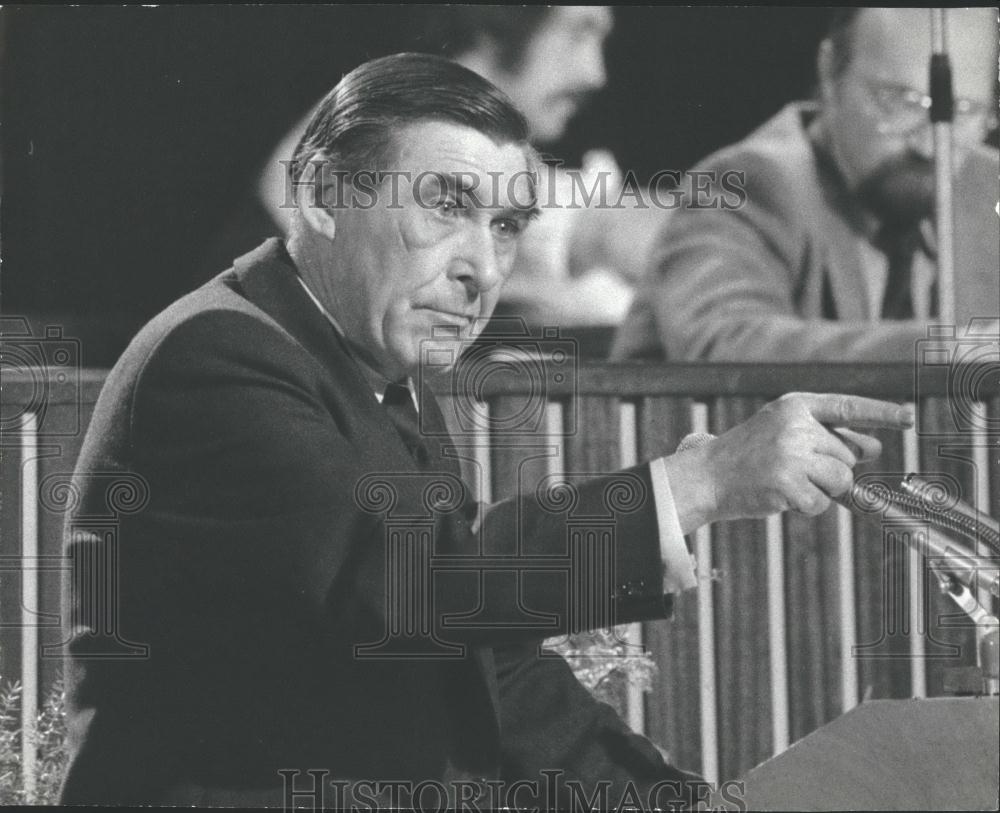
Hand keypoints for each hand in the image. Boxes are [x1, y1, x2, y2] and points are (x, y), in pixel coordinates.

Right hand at [663, 393, 913, 531]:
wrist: (706, 476)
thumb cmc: (749, 455)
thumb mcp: (787, 434)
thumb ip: (829, 437)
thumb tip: (875, 448)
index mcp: (795, 405)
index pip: (848, 407)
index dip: (882, 414)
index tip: (909, 418)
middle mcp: (795, 425)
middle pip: (847, 456)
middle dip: (829, 470)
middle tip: (791, 469)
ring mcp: (790, 454)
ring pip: (840, 480)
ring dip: (820, 490)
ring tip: (786, 481)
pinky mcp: (786, 483)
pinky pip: (821, 503)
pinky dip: (806, 507)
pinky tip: (780, 496)